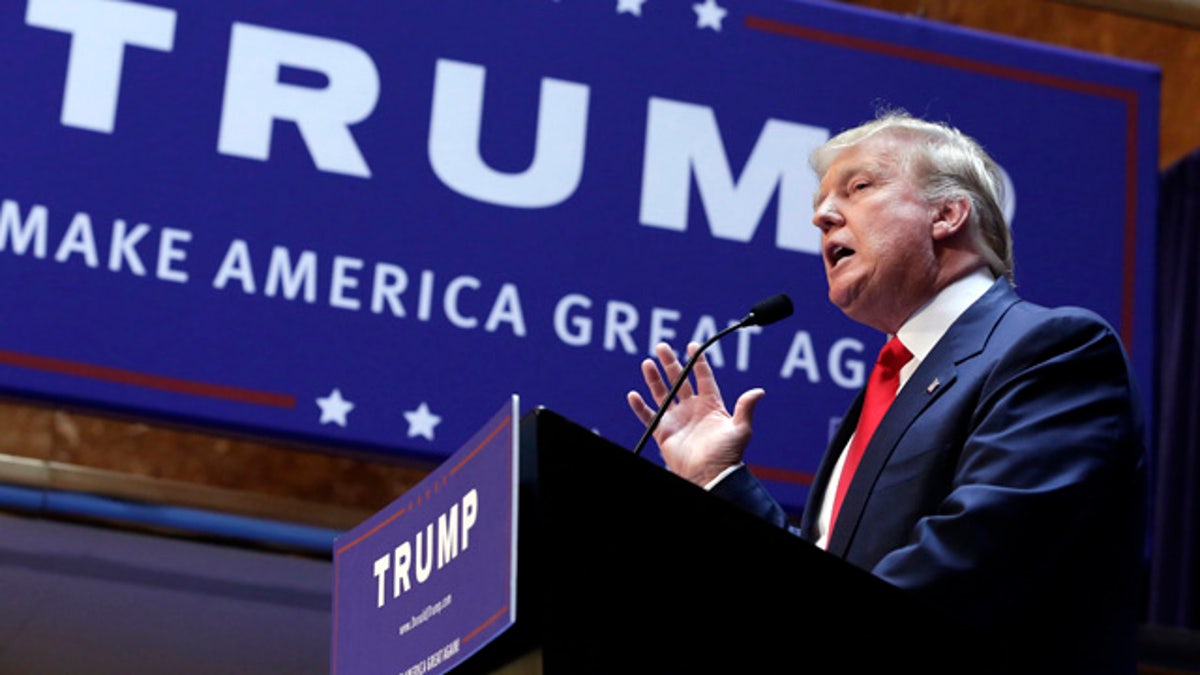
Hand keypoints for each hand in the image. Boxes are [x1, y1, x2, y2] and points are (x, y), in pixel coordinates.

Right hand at [626, 341, 764, 485]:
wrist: (709, 475)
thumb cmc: (727, 455)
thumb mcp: (740, 430)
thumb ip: (746, 408)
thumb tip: (759, 391)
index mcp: (711, 405)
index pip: (703, 377)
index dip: (698, 361)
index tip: (692, 345)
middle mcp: (692, 409)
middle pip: (679, 380)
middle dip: (670, 363)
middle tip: (662, 347)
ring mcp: (677, 419)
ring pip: (662, 393)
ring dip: (654, 379)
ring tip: (647, 363)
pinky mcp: (663, 432)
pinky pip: (648, 417)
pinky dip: (640, 407)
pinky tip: (633, 395)